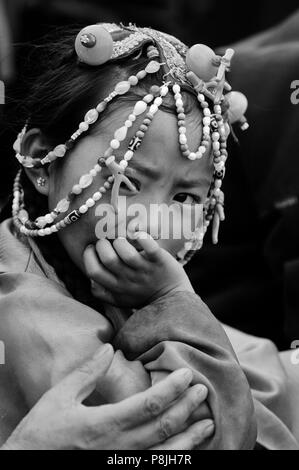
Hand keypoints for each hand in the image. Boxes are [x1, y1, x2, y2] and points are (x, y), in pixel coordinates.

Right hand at [1, 345, 213, 449]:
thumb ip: (87, 372)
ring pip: (165, 455)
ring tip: (208, 423)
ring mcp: (120, 466)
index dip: (172, 390)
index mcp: (103, 425)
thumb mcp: (59, 397)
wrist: (26, 467)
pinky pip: (154, 469)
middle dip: (187, 408)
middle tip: (203, 391)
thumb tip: (109, 348)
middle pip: (163, 428)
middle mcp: (117, 449)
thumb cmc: (40, 433)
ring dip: (190, 439)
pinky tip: (186, 451)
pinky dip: (174, 459)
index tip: (187, 375)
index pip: (149, 405)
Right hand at [83, 232, 193, 307]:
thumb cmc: (141, 294)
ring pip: (127, 253)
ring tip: (122, 240)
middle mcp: (129, 280)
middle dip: (103, 245)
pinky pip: (150, 247)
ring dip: (121, 241)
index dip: (89, 256)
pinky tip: (139, 235)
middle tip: (108, 242)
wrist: (172, 300)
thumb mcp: (119, 299)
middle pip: (108, 259)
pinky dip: (142, 237)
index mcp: (116, 288)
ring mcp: (145, 271)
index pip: (93, 271)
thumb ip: (102, 291)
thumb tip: (90, 279)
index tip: (93, 248)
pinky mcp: (160, 261)